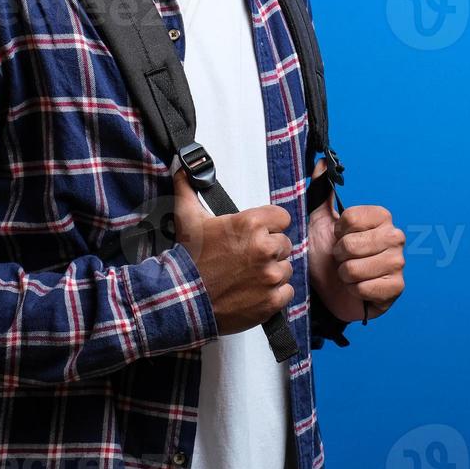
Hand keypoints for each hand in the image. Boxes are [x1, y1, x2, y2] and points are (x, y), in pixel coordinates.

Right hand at [171, 168, 294, 334]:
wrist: (183, 299)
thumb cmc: (189, 258)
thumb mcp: (187, 217)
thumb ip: (188, 187)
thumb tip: (183, 168)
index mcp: (251, 223)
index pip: (282, 217)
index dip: (269, 225)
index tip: (255, 234)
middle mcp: (265, 247)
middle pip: (284, 243)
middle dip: (269, 250)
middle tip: (247, 258)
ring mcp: (270, 276)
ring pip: (286, 268)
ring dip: (272, 272)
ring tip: (249, 276)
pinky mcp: (272, 300)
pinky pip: (287, 291)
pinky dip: (274, 294)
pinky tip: (255, 292)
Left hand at [306, 158, 404, 323]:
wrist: (327, 290)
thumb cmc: (325, 254)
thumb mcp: (318, 220)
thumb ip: (320, 190)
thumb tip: (321, 161)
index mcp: (381, 216)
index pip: (351, 218)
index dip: (337, 232)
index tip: (338, 237)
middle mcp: (395, 236)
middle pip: (353, 244)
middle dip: (339, 255)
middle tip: (342, 258)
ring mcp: (399, 263)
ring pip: (357, 268)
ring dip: (345, 275)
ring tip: (348, 273)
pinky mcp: (397, 288)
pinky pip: (366, 288)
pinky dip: (354, 291)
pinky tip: (357, 288)